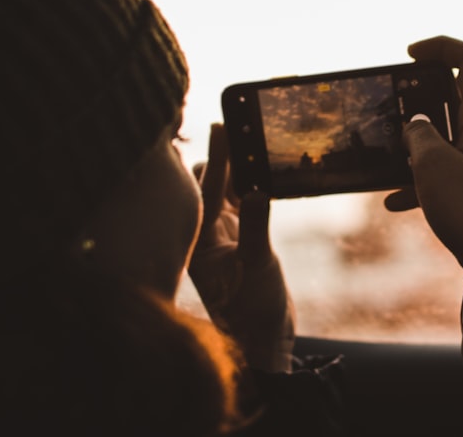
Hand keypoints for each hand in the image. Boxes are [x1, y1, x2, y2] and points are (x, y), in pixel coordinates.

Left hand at [189, 124, 294, 372]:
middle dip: (223, 154)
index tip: (222, 125)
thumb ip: (256, 230)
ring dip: (238, 166)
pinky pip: (243, 199)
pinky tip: (262, 167)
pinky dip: (251, 183)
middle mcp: (206, 233)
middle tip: (238, 123)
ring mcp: (223, 233)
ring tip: (251, 138)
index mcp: (200, 241)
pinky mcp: (240, 235)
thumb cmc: (253, 311)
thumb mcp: (257, 269)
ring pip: (227, 188)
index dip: (217, 156)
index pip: (207, 189)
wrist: (263, 338)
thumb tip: (259, 191)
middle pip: (210, 181)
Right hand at [385, 36, 462, 273]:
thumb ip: (418, 135)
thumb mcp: (431, 164)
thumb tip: (416, 126)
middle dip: (419, 99)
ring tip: (390, 156)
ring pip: (447, 135)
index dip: (441, 46)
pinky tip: (394, 201)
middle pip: (455, 96)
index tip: (410, 54)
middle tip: (392, 108)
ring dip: (416, 142)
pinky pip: (448, 168)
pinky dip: (422, 177)